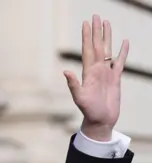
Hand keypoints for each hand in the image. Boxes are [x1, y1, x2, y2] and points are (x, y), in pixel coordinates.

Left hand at [63, 15, 128, 140]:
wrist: (100, 120)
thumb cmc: (89, 111)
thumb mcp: (79, 98)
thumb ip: (73, 84)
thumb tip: (65, 71)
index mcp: (88, 72)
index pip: (87, 49)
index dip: (86, 36)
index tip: (86, 23)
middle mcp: (96, 69)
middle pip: (98, 45)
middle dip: (96, 31)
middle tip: (96, 16)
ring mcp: (106, 73)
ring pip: (108, 50)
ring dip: (107, 37)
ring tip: (107, 23)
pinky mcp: (115, 78)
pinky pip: (120, 61)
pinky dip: (123, 52)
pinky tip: (124, 42)